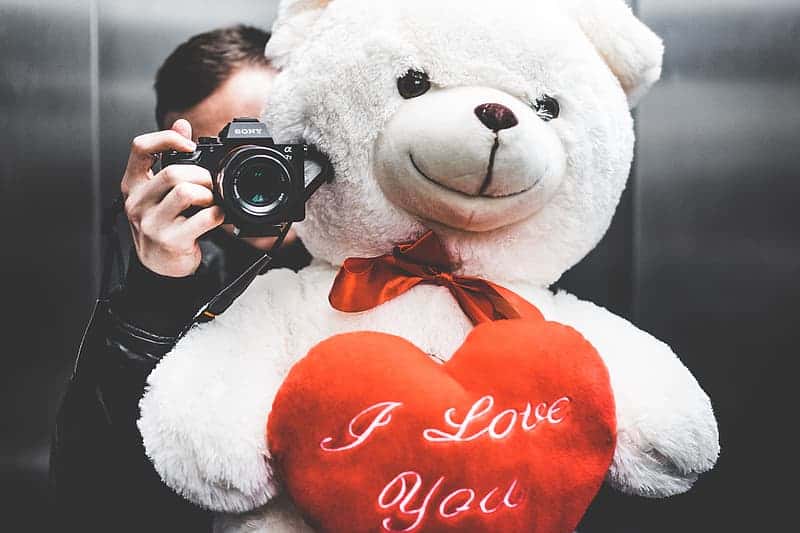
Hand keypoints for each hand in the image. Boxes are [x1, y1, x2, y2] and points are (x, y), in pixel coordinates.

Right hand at [121, 119, 224, 276]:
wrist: (160, 266)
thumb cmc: (163, 224)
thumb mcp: (160, 191)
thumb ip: (169, 156)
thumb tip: (181, 123)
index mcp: (133, 184)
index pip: (140, 148)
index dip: (166, 138)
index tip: (189, 145)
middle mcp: (137, 202)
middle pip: (172, 172)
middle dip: (201, 176)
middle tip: (211, 186)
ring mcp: (151, 223)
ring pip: (186, 192)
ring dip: (208, 194)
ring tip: (211, 202)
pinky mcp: (169, 240)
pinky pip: (201, 218)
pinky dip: (216, 215)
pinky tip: (216, 217)